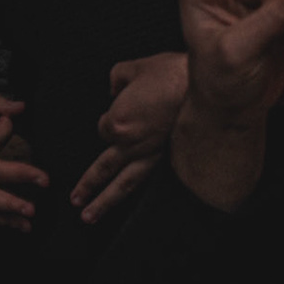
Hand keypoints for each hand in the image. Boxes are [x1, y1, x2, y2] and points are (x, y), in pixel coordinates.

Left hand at [70, 51, 186, 222]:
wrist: (207, 86)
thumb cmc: (172, 75)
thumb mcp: (135, 68)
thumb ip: (118, 79)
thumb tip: (115, 87)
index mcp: (119, 123)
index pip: (103, 129)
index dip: (109, 121)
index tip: (118, 112)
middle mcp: (133, 143)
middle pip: (104, 168)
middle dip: (88, 185)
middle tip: (75, 200)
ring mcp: (152, 152)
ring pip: (125, 183)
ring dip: (105, 201)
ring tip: (90, 216)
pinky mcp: (170, 155)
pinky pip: (147, 177)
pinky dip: (136, 188)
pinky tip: (132, 198)